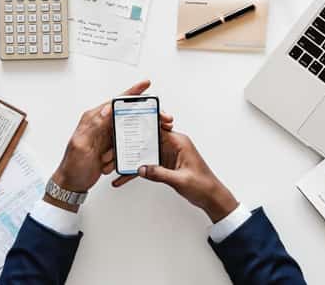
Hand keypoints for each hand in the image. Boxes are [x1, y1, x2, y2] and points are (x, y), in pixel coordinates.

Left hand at [46, 80, 173, 211]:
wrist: (71, 184)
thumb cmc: (72, 166)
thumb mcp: (81, 145)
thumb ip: (94, 125)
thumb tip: (107, 108)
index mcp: (93, 119)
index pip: (115, 102)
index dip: (132, 93)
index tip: (145, 84)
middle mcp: (101, 124)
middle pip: (126, 113)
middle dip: (145, 113)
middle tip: (162, 116)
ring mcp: (107, 136)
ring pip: (129, 128)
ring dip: (139, 133)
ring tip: (155, 133)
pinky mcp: (111, 146)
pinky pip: (127, 143)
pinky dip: (132, 147)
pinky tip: (140, 149)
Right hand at [113, 131, 237, 222]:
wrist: (211, 198)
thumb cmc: (203, 185)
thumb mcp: (180, 180)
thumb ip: (160, 173)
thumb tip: (141, 169)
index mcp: (179, 142)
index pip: (157, 128)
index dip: (141, 126)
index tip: (126, 126)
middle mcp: (172, 145)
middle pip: (146, 140)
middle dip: (128, 145)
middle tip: (112, 150)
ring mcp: (167, 155)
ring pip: (143, 153)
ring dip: (129, 160)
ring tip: (112, 166)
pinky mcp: (164, 165)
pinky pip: (146, 166)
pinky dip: (136, 172)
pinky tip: (123, 179)